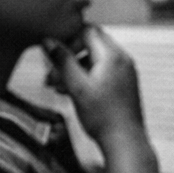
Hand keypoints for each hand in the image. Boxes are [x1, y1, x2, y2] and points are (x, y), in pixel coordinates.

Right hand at [44, 26, 145, 141]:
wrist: (125, 142)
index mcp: (112, 56)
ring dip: (75, 69)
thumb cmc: (102, 116)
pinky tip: (71, 93)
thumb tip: (48, 41)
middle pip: (91, 44)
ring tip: (57, 87)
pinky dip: (86, 77)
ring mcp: (125, 72)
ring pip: (95, 60)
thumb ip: (62, 62)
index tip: (55, 56)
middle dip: (70, 56)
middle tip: (53, 73)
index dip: (68, 39)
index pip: (87, 30)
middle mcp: (122, 59)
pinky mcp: (125, 84)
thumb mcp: (77, 87)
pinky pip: (103, 72)